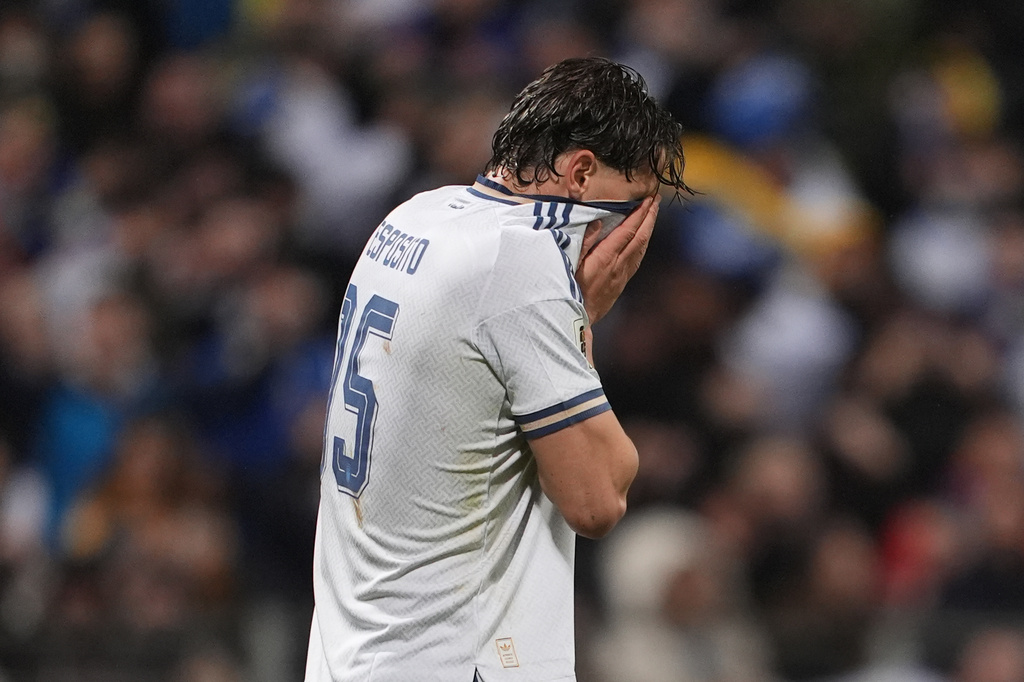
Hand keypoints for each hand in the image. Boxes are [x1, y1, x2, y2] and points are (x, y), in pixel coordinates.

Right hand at [576, 195, 659, 324]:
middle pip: (640, 237)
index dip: (639, 214)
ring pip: (641, 248)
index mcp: (605, 257)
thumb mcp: (570, 265)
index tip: (647, 200)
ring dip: (649, 229)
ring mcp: (622, 274)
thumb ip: (584, 243)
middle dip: (649, 217)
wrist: (578, 319)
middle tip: (656, 200)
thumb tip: (597, 222)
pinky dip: (643, 244)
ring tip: (653, 214)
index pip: (627, 231)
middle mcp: (618, 265)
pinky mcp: (621, 282)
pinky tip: (643, 239)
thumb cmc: (570, 290)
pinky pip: (637, 259)